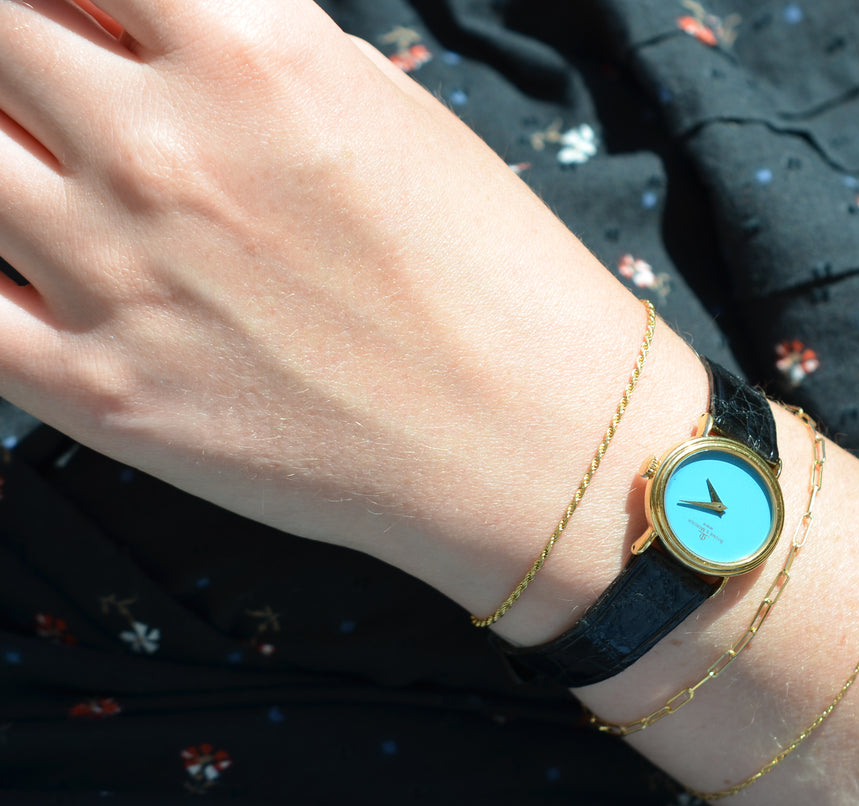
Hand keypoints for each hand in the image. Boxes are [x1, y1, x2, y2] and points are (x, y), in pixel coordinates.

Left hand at [0, 0, 672, 605]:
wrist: (539, 443)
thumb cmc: (493, 277)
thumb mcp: (384, 110)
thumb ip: (247, 48)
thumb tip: (145, 29)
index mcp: (256, 55)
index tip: (85, 23)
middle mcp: (167, 150)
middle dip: (18, 49)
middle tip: (58, 88)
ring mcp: (118, 274)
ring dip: (3, 147)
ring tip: (57, 175)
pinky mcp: (99, 390)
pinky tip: (25, 262)